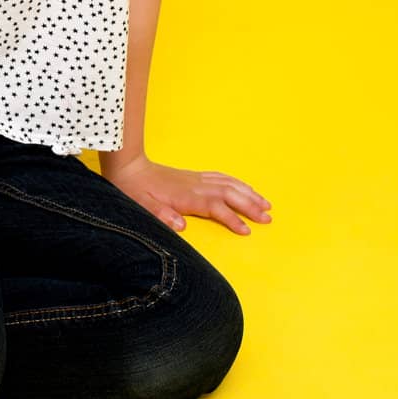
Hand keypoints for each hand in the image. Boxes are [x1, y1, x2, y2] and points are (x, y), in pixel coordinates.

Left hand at [100, 152, 272, 235]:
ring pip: (229, 184)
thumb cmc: (134, 190)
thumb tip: (181, 226)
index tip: (247, 230)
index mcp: (187, 196)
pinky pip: (222, 177)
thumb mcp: (143, 207)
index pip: (217, 208)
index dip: (233, 219)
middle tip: (269, 218)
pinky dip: (237, 182)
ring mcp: (197, 179)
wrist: (128, 167)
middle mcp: (196, 186)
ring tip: (266, 204)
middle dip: (251, 206)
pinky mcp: (194, 176)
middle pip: (230, 194)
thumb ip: (162, 215)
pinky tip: (245, 187)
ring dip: (249, 193)